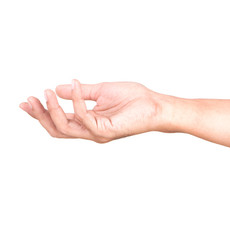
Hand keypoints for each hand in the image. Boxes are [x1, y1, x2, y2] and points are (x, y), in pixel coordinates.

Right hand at [19, 80, 165, 142]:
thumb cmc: (133, 98)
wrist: (154, 105)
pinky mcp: (106, 131)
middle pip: (57, 129)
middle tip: (29, 100)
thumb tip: (58, 88)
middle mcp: (90, 130)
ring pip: (65, 128)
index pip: (60, 121)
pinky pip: (84, 118)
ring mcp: (97, 133)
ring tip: (46, 93)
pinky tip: (74, 86)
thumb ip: (80, 93)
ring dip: (52, 110)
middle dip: (40, 115)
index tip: (27, 100)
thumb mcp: (101, 91)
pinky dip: (76, 101)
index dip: (42, 113)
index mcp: (89, 122)